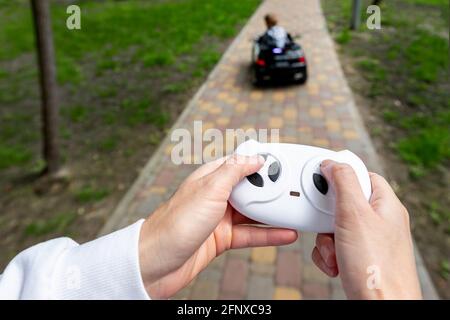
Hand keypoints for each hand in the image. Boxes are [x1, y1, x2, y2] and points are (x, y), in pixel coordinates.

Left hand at [138, 155, 297, 298]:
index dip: (261, 162)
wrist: (155, 263)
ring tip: (296, 210)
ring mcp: (219, 218)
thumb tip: (255, 157)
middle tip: (295, 188)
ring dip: (274, 213)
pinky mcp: (222, 239)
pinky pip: (251, 234)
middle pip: (250, 188)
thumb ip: (234, 171)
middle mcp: (215, 196)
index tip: (283, 162)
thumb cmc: (175, 223)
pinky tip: (286, 234)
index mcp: (210, 178)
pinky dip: (269, 235)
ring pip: (253, 212)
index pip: (241, 163)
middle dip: (271, 189)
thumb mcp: (209, 189)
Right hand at [312, 160, 421, 298]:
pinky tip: (336, 264)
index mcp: (385, 204)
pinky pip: (334, 246)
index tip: (320, 176)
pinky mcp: (358, 257)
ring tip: (335, 253)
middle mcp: (379, 221)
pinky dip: (328, 255)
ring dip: (325, 240)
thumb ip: (343, 182)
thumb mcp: (354, 214)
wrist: (379, 307)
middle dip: (326, 217)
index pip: (361, 175)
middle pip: (342, 202)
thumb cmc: (375, 266)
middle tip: (327, 225)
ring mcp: (368, 241)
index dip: (340, 174)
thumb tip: (332, 163)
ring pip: (334, 226)